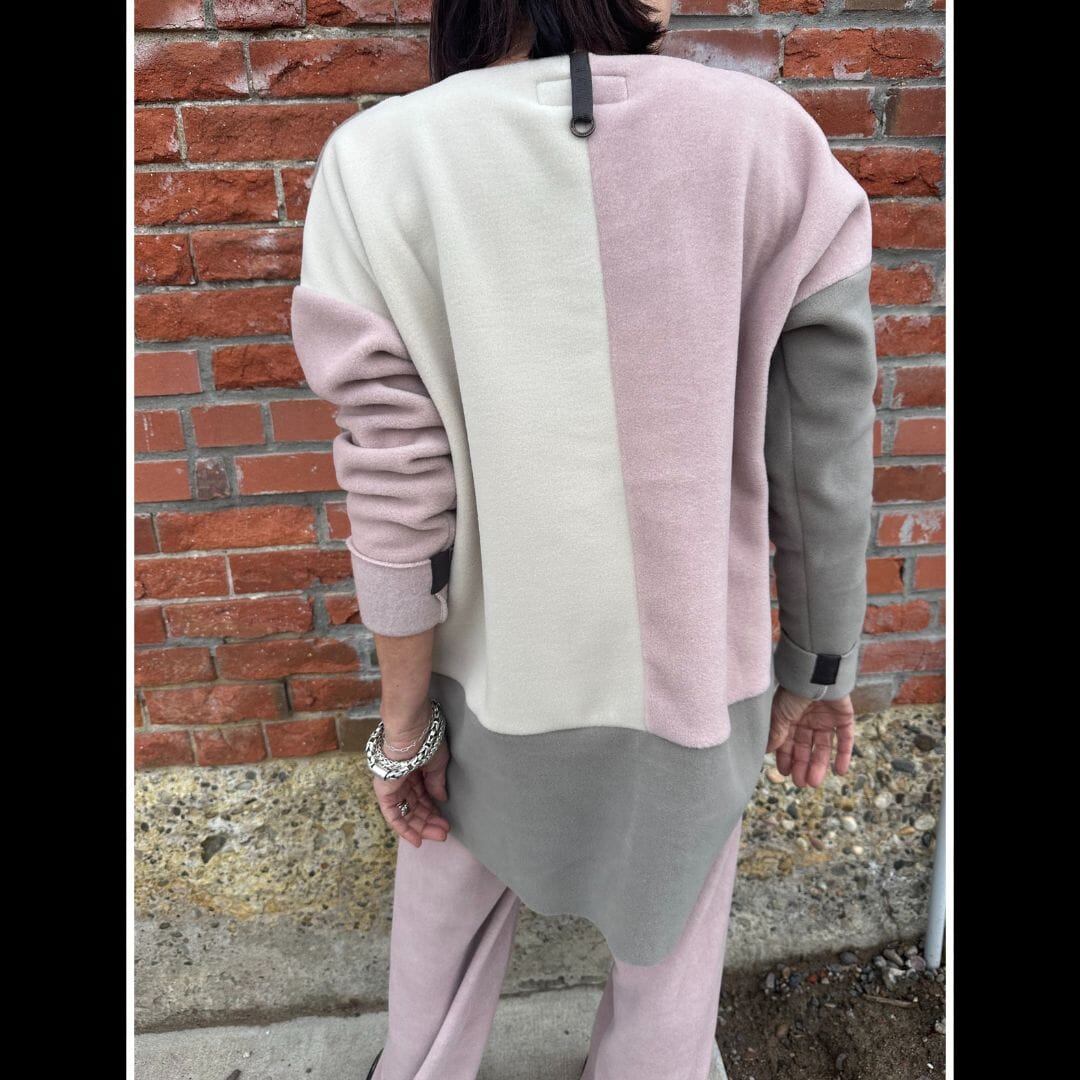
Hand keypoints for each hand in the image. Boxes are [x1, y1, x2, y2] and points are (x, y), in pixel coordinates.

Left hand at [372, 733, 450, 847]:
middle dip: (430, 821)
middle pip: (415, 807)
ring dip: (421, 826)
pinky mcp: (384, 793)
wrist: (410, 734)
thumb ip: (437, 782)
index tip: (446, 822)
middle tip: (444, 832)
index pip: (424, 796)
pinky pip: (393, 815)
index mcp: (415, 770)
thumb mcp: (438, 764)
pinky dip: (403, 829)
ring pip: (406, 813)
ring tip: (438, 835)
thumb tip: (440, 798)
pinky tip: (417, 839)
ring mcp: (393, 787)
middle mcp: (402, 780)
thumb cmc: (425, 742)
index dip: (434, 810)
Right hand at [766, 686, 854, 788]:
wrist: (817, 675)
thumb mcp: (780, 715)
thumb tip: (767, 751)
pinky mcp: (844, 718)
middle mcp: (808, 719)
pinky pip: (845, 740)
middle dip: (803, 765)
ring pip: (823, 747)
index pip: (788, 742)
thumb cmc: (794, 692)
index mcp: (791, 717)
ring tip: (814, 782)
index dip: (787, 758)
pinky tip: (840, 771)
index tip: (785, 773)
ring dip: (820, 765)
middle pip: (806, 747)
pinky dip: (843, 755)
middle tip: (801, 783)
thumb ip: (777, 734)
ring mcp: (826, 719)